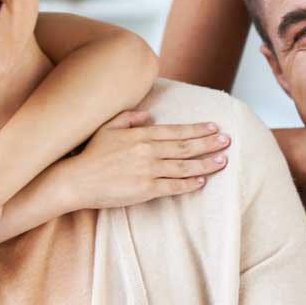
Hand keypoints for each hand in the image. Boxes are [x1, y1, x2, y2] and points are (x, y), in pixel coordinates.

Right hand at [55, 109, 229, 210]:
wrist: (77, 180)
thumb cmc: (91, 154)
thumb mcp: (108, 128)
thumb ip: (129, 118)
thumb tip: (149, 115)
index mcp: (140, 135)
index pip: (176, 131)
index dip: (197, 129)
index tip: (214, 127)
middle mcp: (148, 150)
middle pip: (185, 146)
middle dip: (209, 143)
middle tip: (228, 141)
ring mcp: (148, 170)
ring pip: (184, 166)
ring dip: (206, 163)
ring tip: (223, 161)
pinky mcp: (145, 189)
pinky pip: (173, 186)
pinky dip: (189, 184)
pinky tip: (202, 181)